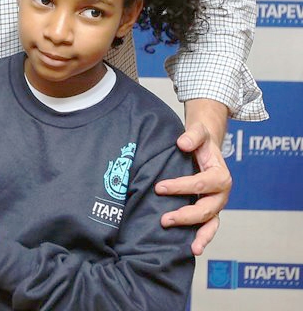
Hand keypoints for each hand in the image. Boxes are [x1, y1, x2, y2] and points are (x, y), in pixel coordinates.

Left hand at [156, 100, 231, 255]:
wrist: (206, 146)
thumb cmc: (201, 141)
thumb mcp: (199, 133)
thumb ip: (192, 135)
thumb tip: (182, 143)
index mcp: (220, 175)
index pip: (200, 184)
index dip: (180, 186)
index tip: (159, 187)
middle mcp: (221, 193)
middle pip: (206, 208)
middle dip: (186, 215)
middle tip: (164, 219)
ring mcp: (216, 204)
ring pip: (211, 223)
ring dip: (200, 235)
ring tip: (191, 248)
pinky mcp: (209, 210)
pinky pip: (208, 227)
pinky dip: (203, 238)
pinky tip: (192, 249)